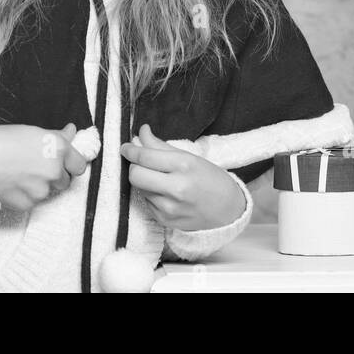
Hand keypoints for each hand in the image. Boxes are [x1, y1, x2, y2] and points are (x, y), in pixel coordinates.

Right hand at [0, 123, 92, 211]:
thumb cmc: (1, 141)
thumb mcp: (33, 132)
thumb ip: (57, 136)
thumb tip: (71, 131)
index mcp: (58, 149)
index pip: (79, 164)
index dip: (71, 163)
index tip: (64, 162)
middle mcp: (54, 171)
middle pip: (65, 180)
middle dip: (55, 176)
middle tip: (36, 167)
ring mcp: (41, 190)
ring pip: (49, 192)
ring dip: (40, 186)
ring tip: (21, 174)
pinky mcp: (27, 204)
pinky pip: (33, 201)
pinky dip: (26, 195)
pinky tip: (13, 184)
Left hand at [120, 124, 246, 230]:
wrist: (228, 210)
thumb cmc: (211, 179)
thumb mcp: (190, 157)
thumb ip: (161, 146)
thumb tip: (141, 133)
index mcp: (184, 166)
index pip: (145, 157)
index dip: (130, 150)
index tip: (125, 146)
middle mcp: (176, 188)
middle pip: (135, 175)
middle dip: (134, 166)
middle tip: (140, 162)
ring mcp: (169, 207)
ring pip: (139, 188)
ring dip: (144, 181)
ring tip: (160, 179)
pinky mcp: (165, 221)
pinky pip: (147, 202)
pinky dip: (151, 195)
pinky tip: (166, 193)